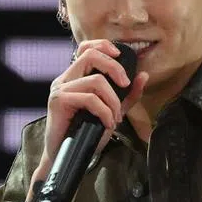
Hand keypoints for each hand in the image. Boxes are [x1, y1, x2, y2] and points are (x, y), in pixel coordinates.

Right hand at [28, 39, 148, 195]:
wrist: (67, 156)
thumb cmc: (86, 133)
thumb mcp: (112, 111)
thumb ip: (127, 95)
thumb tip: (143, 76)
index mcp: (75, 77)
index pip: (85, 48)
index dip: (103, 45)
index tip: (120, 56)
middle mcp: (65, 79)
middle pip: (91, 55)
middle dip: (114, 68)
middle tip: (125, 86)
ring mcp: (59, 89)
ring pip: (95, 80)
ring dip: (112, 100)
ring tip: (114, 117)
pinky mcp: (58, 101)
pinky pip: (90, 98)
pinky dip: (104, 111)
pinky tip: (107, 123)